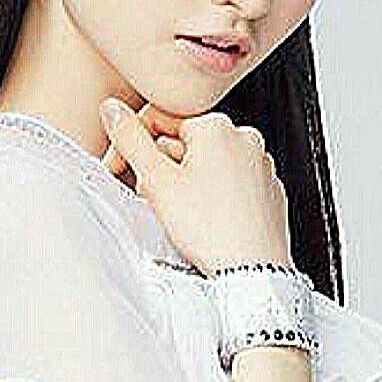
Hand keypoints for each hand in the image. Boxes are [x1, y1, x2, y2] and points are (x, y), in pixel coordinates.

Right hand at [98, 98, 293, 277]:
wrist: (252, 271)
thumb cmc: (212, 230)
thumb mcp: (157, 180)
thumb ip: (130, 139)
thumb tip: (113, 110)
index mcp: (216, 127)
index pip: (160, 121)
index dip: (133, 147)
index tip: (122, 169)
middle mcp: (244, 140)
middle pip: (183, 145)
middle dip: (162, 170)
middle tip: (155, 199)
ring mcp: (260, 166)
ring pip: (207, 166)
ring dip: (185, 186)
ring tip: (181, 215)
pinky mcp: (268, 192)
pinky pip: (230, 187)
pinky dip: (213, 199)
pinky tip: (205, 222)